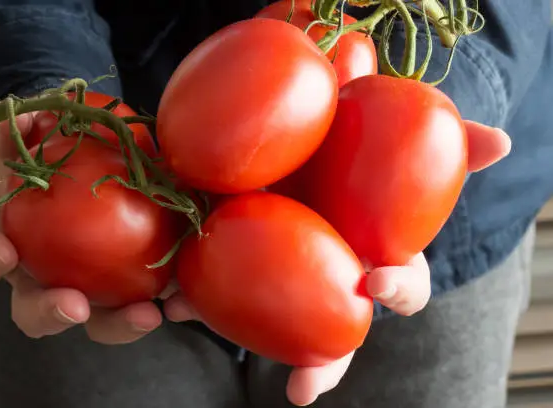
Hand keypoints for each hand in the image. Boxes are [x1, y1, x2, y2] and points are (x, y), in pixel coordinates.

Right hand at [0, 108, 162, 343]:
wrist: (93, 162)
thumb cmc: (57, 154)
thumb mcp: (35, 136)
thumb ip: (18, 127)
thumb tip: (15, 115)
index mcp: (15, 242)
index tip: (4, 252)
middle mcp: (47, 275)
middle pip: (38, 309)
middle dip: (51, 313)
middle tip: (73, 306)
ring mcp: (92, 286)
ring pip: (99, 319)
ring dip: (119, 324)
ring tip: (147, 315)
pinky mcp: (136, 284)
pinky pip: (150, 300)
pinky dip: (169, 304)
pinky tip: (184, 301)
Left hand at [165, 120, 511, 405]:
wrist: (303, 135)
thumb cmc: (360, 147)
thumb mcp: (401, 135)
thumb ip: (448, 141)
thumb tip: (501, 140)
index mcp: (377, 257)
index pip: (402, 287)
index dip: (397, 289)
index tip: (377, 280)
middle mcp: (331, 279)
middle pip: (337, 336)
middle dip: (326, 364)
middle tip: (306, 387)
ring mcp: (286, 280)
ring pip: (273, 327)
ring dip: (245, 336)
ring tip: (208, 328)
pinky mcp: (240, 265)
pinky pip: (220, 292)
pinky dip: (196, 297)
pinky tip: (171, 298)